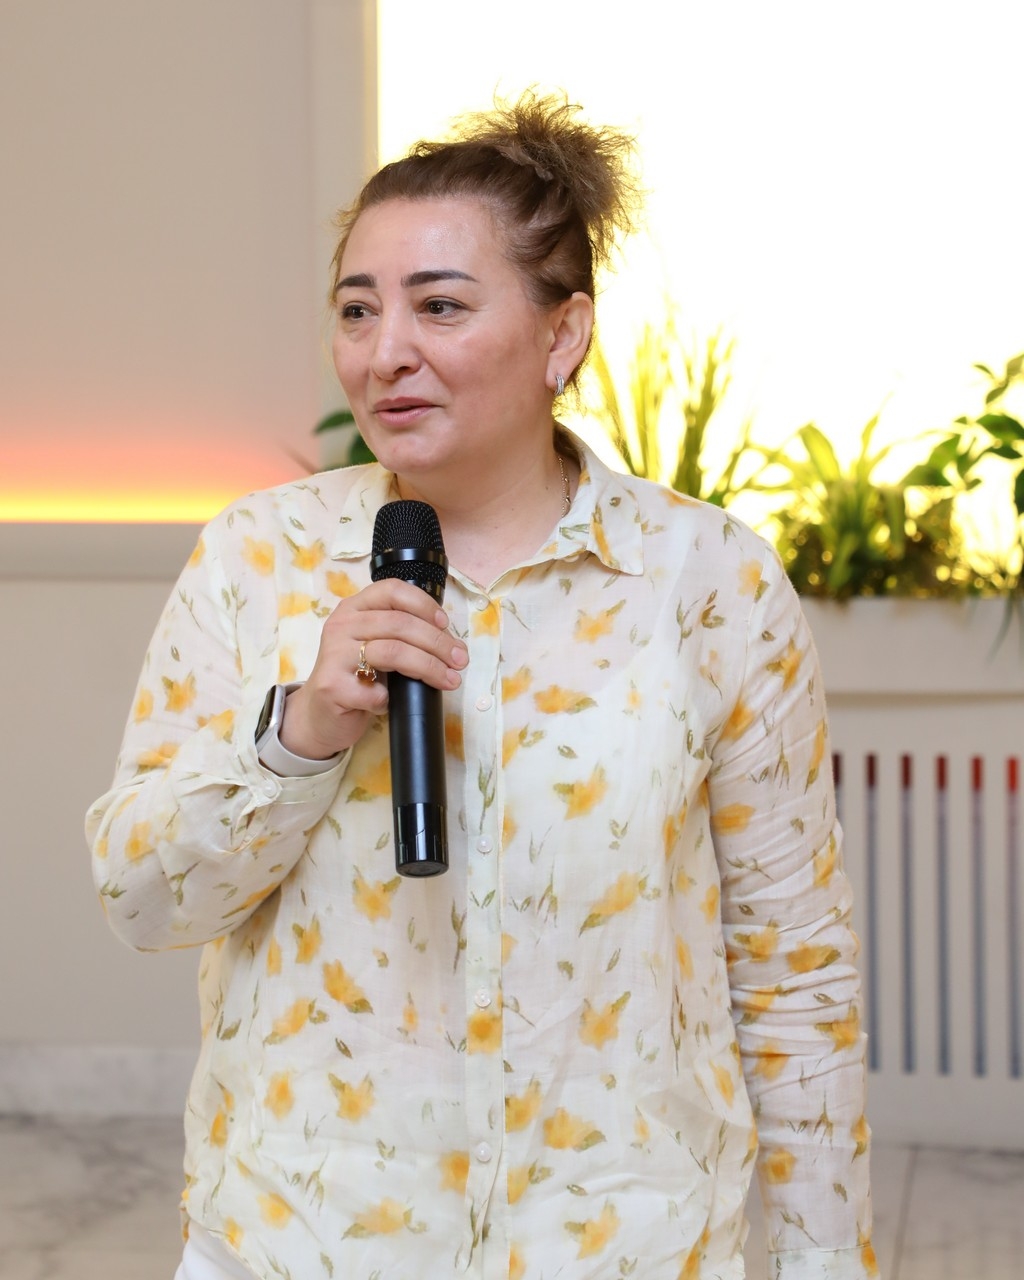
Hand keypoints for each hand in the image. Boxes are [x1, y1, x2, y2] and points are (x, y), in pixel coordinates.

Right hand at [278, 579, 467, 758]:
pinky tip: (394, 703)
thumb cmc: (355, 678)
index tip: (445, 624)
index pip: (392, 590)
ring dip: (428, 667)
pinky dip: (392, 698)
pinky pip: (376, 691)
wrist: (319, 715)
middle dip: (437, 642)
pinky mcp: (332, 687)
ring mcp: (334, 655)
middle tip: (459, 661)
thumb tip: (450, 643)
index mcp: (354, 608)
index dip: (424, 604)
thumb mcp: (375, 646)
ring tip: (449, 680)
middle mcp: (341, 625)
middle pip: (399, 624)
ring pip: (393, 652)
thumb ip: (401, 635)